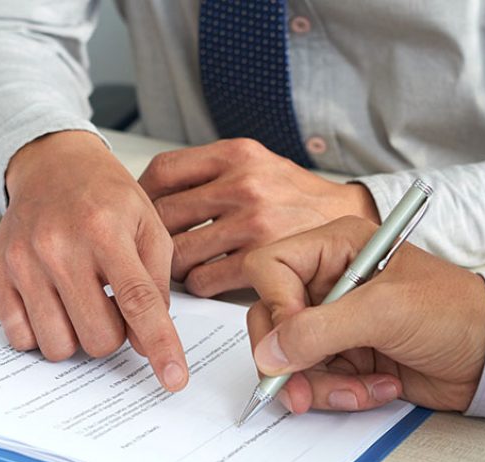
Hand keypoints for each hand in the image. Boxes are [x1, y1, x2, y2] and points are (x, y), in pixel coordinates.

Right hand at [0, 131, 187, 390]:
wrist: (52, 164)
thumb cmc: (106, 198)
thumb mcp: (149, 226)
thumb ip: (156, 285)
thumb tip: (147, 345)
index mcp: (105, 229)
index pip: (138, 301)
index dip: (160, 345)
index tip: (173, 378)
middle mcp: (59, 246)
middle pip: (98, 337)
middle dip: (114, 333)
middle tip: (111, 302)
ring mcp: (23, 261)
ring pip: (58, 346)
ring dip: (78, 335)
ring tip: (82, 301)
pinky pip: (21, 338)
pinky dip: (42, 332)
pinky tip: (54, 301)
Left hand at [138, 138, 379, 297]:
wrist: (348, 218)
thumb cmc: (296, 196)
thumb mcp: (256, 163)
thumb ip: (211, 173)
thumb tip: (151, 195)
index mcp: (237, 154)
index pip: (164, 170)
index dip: (141, 194)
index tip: (136, 210)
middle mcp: (244, 183)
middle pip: (164, 213)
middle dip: (150, 236)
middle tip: (147, 248)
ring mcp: (253, 222)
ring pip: (179, 251)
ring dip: (171, 266)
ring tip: (176, 269)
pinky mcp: (263, 258)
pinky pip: (205, 279)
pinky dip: (197, 285)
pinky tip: (204, 280)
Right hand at [243, 216, 484, 413]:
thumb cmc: (455, 313)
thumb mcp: (385, 312)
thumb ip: (319, 330)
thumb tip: (270, 354)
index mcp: (335, 248)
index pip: (270, 270)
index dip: (274, 307)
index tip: (292, 341)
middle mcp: (328, 282)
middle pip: (271, 320)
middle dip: (289, 361)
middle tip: (300, 393)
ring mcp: (334, 322)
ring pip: (289, 359)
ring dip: (320, 384)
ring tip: (362, 390)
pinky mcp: (345, 356)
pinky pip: (316, 380)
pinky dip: (341, 393)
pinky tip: (379, 388)